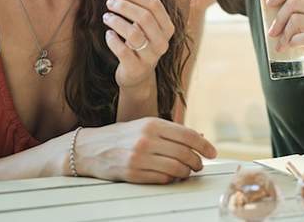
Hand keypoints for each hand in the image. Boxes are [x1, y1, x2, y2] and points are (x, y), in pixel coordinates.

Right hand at [76, 117, 217, 183]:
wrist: (89, 148)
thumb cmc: (122, 136)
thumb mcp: (145, 126)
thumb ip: (170, 131)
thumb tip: (199, 137)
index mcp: (152, 123)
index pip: (188, 135)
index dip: (204, 145)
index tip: (213, 152)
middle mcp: (147, 139)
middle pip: (185, 153)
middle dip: (197, 162)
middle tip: (199, 165)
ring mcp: (139, 157)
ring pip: (176, 169)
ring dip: (186, 172)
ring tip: (186, 172)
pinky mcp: (133, 173)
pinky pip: (162, 179)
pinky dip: (171, 179)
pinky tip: (170, 177)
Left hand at [103, 0, 175, 88]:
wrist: (138, 75)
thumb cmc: (141, 43)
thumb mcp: (148, 26)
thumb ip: (146, 8)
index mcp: (168, 28)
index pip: (154, 5)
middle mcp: (163, 42)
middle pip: (144, 17)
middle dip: (124, 6)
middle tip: (110, 3)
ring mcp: (151, 57)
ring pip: (133, 33)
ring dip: (116, 21)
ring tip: (106, 17)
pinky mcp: (137, 68)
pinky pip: (123, 51)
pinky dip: (112, 40)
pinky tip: (108, 34)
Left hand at [266, 0, 303, 81]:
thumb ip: (303, 15)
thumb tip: (273, 17)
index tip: (269, 5)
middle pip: (293, 3)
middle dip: (278, 19)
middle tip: (272, 33)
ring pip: (296, 19)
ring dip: (283, 34)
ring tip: (280, 45)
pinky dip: (292, 42)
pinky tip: (289, 48)